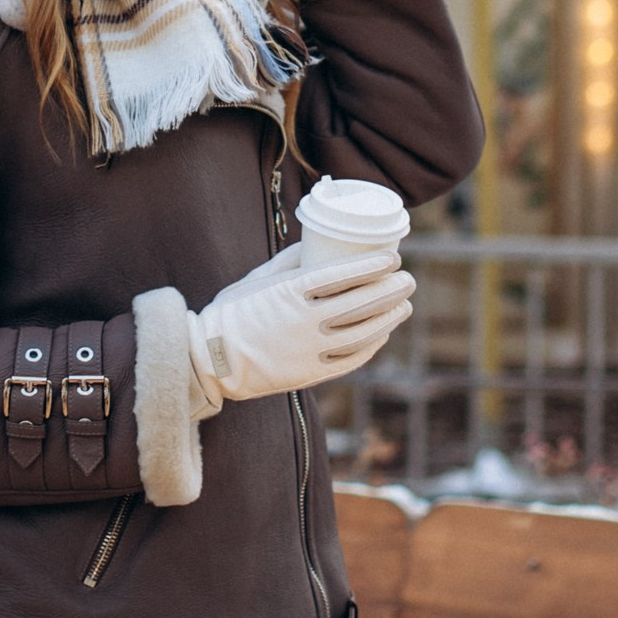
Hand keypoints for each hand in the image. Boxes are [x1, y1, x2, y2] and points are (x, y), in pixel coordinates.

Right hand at [186, 249, 413, 408]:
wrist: (209, 359)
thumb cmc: (231, 312)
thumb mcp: (257, 278)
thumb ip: (289, 261)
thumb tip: (316, 243)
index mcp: (290, 291)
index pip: (343, 274)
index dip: (373, 265)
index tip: (393, 257)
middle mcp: (303, 320)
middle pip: (360, 303)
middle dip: (390, 290)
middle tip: (408, 279)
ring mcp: (307, 349)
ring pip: (361, 333)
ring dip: (388, 318)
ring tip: (404, 306)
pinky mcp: (308, 373)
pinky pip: (349, 360)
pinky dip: (370, 347)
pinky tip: (382, 336)